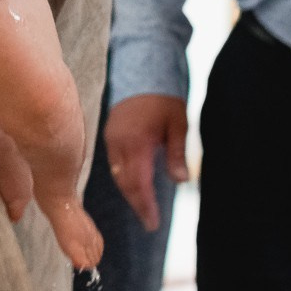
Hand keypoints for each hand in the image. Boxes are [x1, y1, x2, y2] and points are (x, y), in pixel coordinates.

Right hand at [103, 94, 189, 232]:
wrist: (141, 67)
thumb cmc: (164, 97)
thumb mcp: (178, 123)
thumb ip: (177, 153)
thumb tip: (180, 181)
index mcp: (136, 142)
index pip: (138, 183)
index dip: (145, 206)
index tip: (152, 223)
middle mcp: (119, 143)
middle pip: (124, 183)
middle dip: (137, 204)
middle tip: (149, 222)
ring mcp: (112, 138)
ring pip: (117, 174)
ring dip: (130, 192)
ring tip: (144, 208)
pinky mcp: (110, 134)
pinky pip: (114, 163)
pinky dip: (123, 177)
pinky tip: (134, 185)